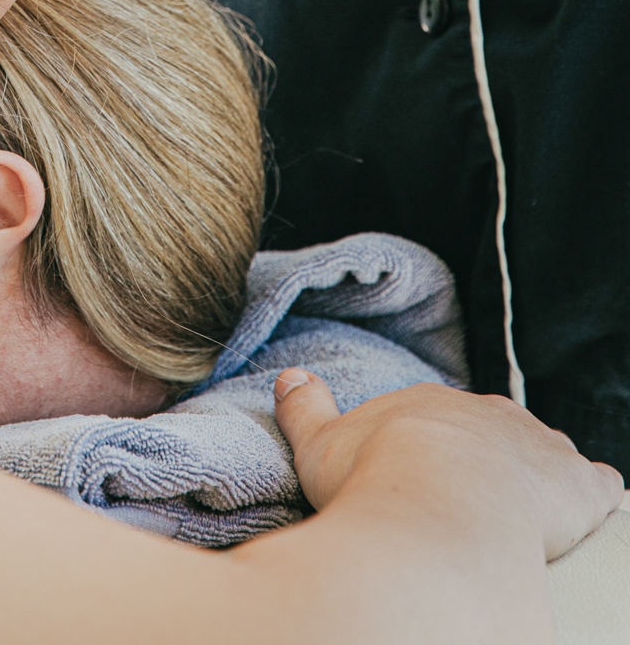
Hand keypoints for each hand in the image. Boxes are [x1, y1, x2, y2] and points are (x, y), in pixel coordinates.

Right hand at [274, 370, 623, 563]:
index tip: (423, 469)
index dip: (432, 445)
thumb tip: (289, 375)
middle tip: (468, 492)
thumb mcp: (319, 444)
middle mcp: (489, 414)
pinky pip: (600, 483)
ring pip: (547, 451)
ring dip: (539, 473)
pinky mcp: (579, 485)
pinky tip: (583, 511)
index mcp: (432, 403)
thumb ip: (304, 406)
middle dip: (487, 453)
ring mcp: (538, 447)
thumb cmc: (372, 482)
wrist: (437, 513)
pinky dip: (594, 494)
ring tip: (525, 506)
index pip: (440, 416)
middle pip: (495, 428)